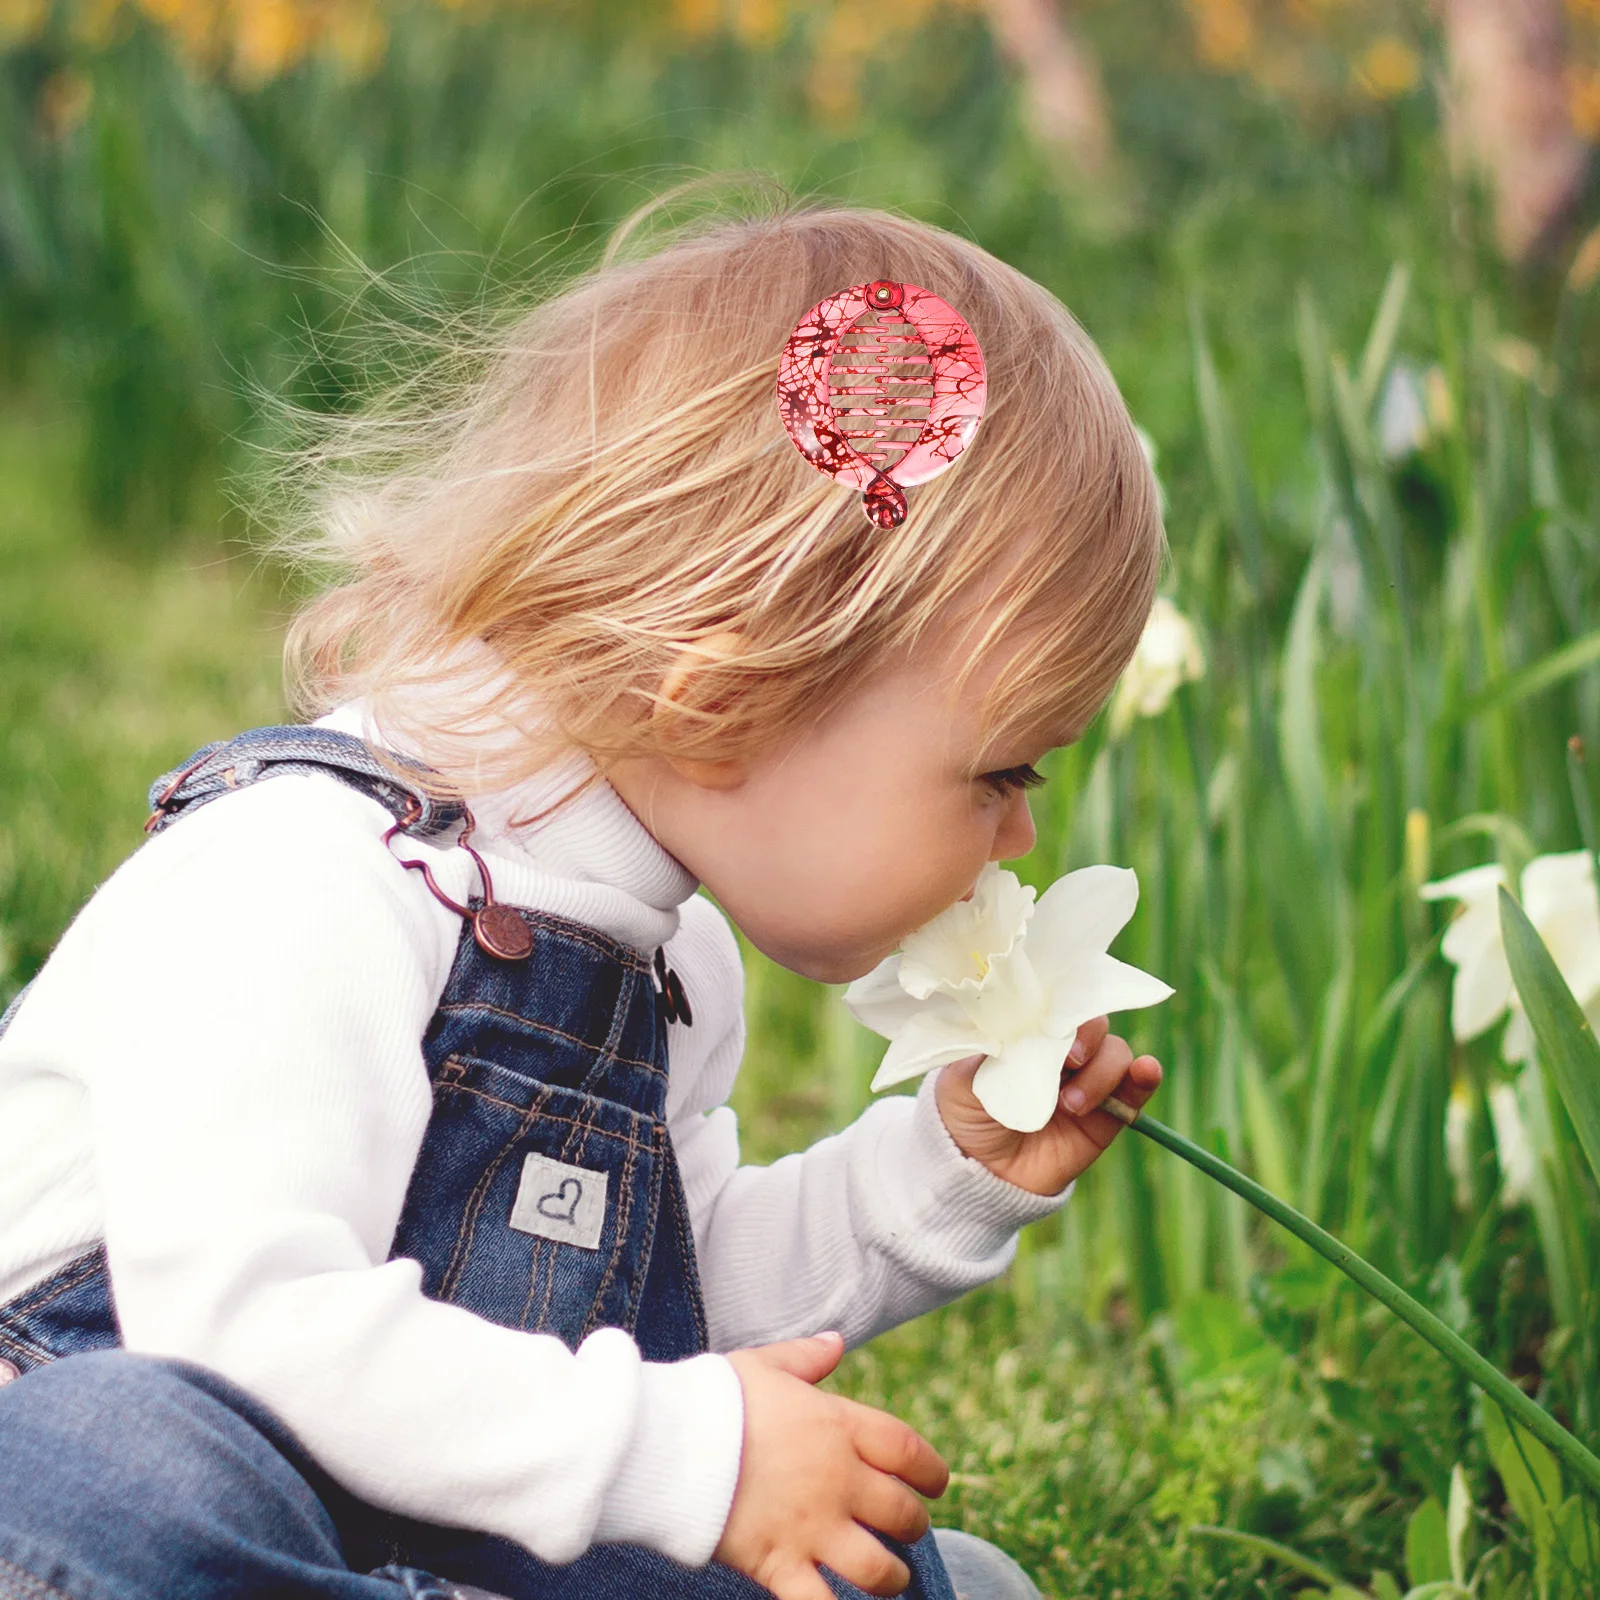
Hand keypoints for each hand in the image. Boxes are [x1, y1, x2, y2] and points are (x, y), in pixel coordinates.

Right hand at [715, 1332, 948, 1599]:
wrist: (671, 1440)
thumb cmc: (716, 1398)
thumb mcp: (765, 1365)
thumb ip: (806, 1358)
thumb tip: (836, 1341)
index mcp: (839, 1426)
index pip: (908, 1450)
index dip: (932, 1470)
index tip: (936, 1484)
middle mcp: (837, 1480)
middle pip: (902, 1513)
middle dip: (912, 1526)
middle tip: (906, 1531)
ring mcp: (812, 1527)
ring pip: (876, 1569)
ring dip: (891, 1578)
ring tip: (888, 1580)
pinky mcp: (779, 1565)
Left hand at [933, 1017, 1162, 1195]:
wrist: (980, 1174)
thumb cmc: (965, 1115)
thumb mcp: (963, 1076)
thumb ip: (989, 1045)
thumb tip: (1011, 1016)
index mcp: (1030, 1033)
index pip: (1059, 1005)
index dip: (1064, 1006)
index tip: (1054, 1023)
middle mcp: (1063, 1053)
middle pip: (1094, 1024)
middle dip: (1088, 1037)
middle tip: (1071, 1060)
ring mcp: (1087, 1082)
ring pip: (1116, 1054)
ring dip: (1101, 1073)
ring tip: (1071, 1105)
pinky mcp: (1107, 1117)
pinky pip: (1135, 1090)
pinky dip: (1144, 1077)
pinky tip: (1146, 1072)